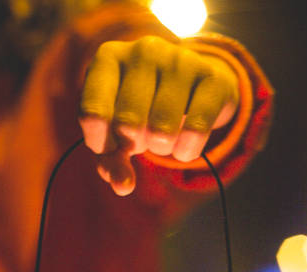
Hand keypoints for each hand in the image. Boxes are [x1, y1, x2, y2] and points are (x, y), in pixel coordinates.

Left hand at [79, 36, 237, 195]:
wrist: (196, 88)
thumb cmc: (145, 110)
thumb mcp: (118, 130)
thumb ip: (110, 160)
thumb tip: (123, 186)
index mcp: (108, 58)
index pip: (93, 113)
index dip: (102, 144)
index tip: (111, 146)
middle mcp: (143, 50)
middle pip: (128, 123)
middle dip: (134, 145)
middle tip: (142, 140)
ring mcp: (180, 60)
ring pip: (162, 128)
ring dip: (162, 149)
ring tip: (164, 140)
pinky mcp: (213, 78)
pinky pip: (196, 129)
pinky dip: (187, 150)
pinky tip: (186, 147)